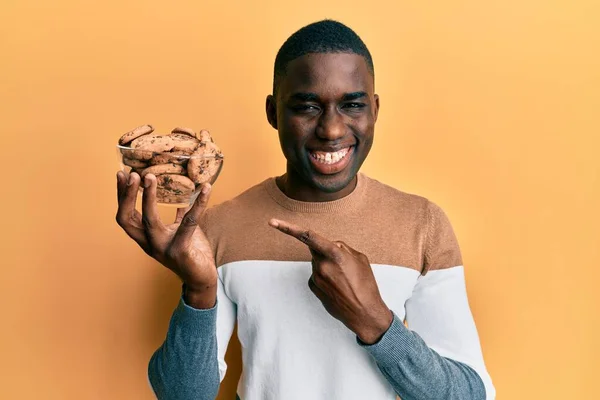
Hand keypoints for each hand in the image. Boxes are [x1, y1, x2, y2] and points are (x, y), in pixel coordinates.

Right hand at [116, 171, 216, 308]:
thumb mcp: (181, 231)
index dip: (121, 195)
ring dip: (148, 197)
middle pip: (127, 219)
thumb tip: (182, 196)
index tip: (121, 173)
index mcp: (146, 237)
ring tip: (151, 177)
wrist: (202, 279)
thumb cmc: (191, 252)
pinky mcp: (181, 252)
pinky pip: (188, 223)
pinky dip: (198, 205)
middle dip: (126, 195)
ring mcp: (163, 249)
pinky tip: (207, 190)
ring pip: (149, 221)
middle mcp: (149, 244)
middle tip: (132, 174)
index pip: (126, 215)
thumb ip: (179, 217)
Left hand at [269, 219, 392, 343]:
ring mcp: (316, 278)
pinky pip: (316, 275)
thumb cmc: (366, 285)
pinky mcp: (313, 288)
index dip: (288, 228)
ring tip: (345, 279)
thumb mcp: (360, 259)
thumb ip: (342, 248)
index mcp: (334, 254)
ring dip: (328, 266)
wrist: (364, 313)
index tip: (272, 222)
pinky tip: (338, 287)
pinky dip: (325, 277)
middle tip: (345, 266)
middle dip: (326, 252)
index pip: (308, 236)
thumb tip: (331, 245)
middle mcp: (321, 265)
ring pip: (318, 263)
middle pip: (317, 249)